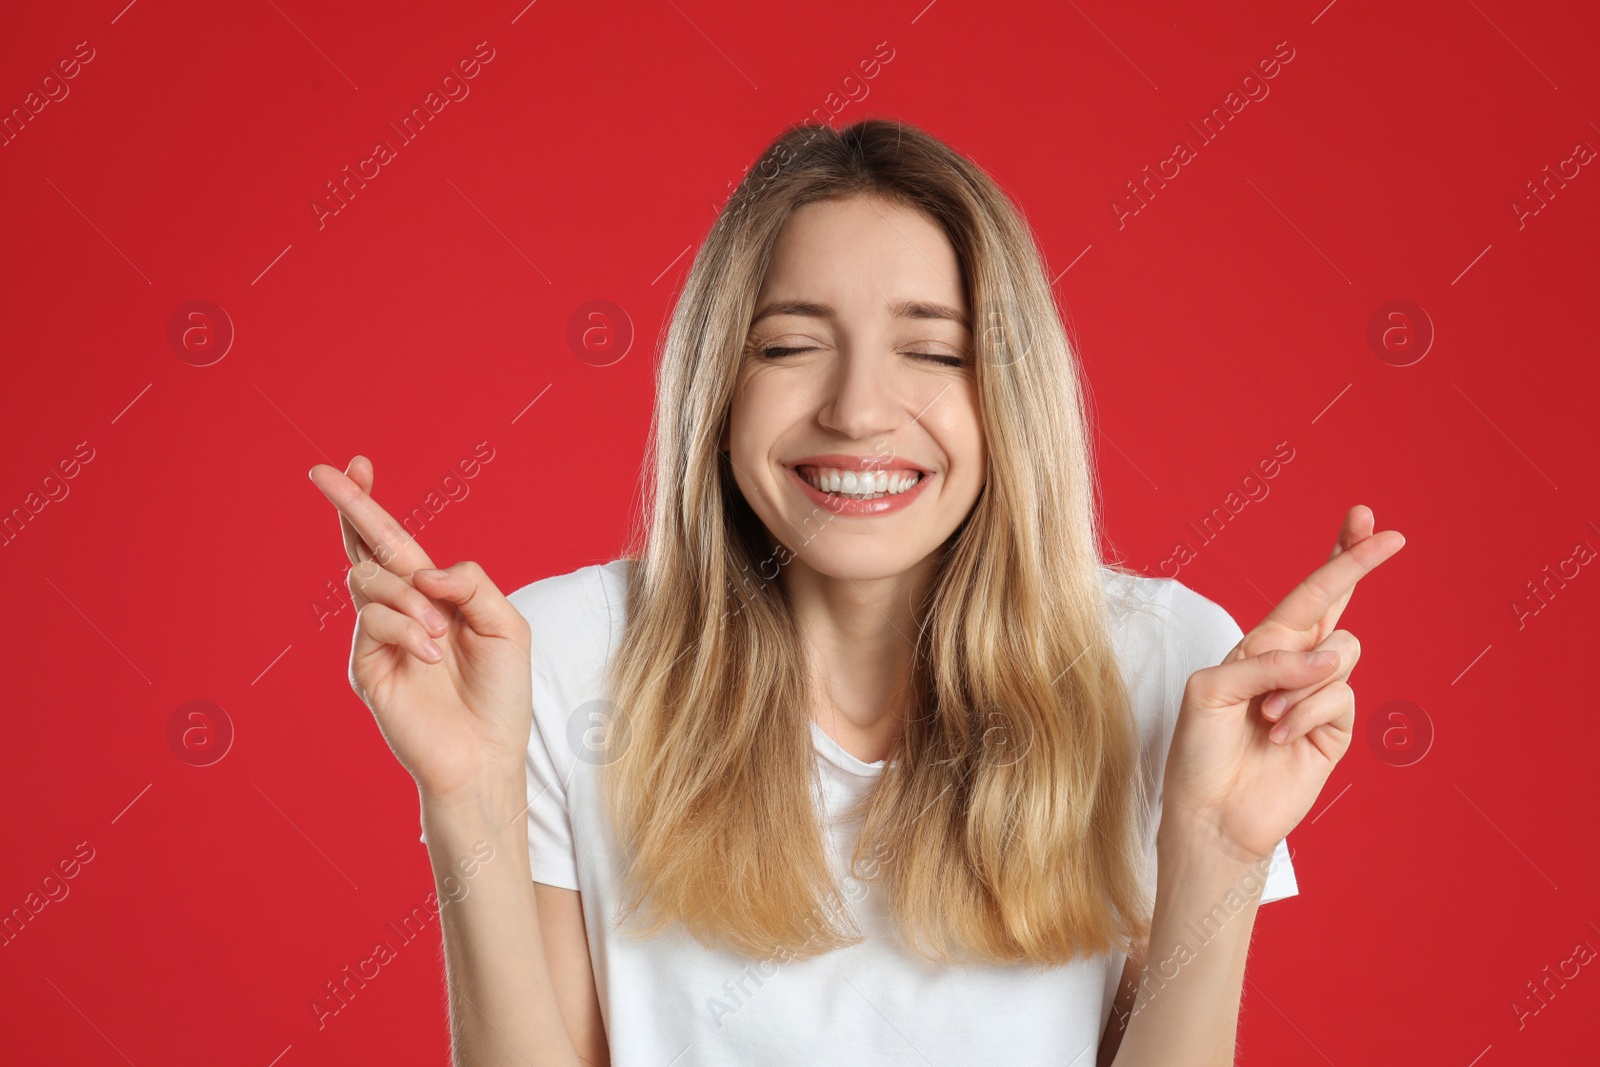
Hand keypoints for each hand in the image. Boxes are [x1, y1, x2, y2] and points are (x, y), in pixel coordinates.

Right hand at [310, 456, 532, 804]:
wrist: (487, 754)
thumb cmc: (501, 693)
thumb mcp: (505, 624)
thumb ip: (470, 584)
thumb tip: (423, 570)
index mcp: (431, 595)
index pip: (394, 541)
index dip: (371, 504)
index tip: (355, 463)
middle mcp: (399, 610)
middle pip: (365, 547)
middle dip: (350, 505)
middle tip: (325, 473)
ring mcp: (378, 637)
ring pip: (370, 580)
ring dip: (408, 598)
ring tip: (440, 636)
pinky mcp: (365, 667)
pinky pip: (374, 622)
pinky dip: (408, 629)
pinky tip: (432, 654)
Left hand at [1159, 505, 1405, 862]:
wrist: (1210, 816)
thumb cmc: (1198, 752)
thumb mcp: (1209, 692)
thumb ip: (1264, 663)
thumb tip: (1327, 656)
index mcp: (1260, 647)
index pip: (1306, 594)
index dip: (1337, 556)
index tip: (1364, 519)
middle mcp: (1292, 666)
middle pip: (1338, 606)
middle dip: (1357, 566)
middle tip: (1386, 535)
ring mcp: (1317, 698)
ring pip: (1340, 655)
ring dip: (1301, 682)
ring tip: (1265, 716)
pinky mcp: (1333, 732)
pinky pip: (1339, 697)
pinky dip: (1306, 711)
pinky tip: (1278, 735)